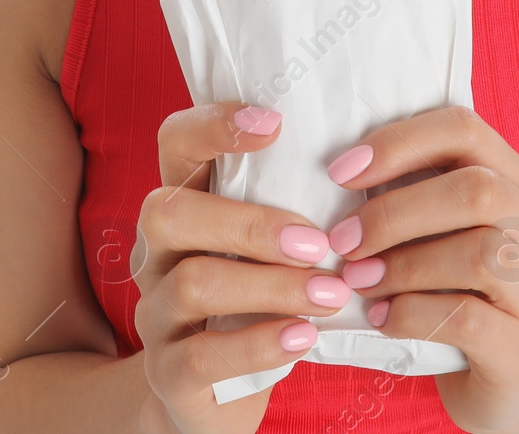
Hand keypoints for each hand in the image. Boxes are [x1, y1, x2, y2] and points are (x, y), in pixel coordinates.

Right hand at [134, 102, 351, 433]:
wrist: (217, 394)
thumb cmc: (258, 298)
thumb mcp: (266, 245)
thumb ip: (288, 201)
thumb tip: (363, 158)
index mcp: (181, 201)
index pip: (174, 141)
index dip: (214, 125)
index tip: (276, 125)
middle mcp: (155, 251)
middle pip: (169, 213)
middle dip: (248, 223)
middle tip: (316, 241)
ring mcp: (154, 312)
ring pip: (192, 282)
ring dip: (270, 285)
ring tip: (330, 293)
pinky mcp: (167, 373)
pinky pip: (200, 354)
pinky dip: (259, 343)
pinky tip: (304, 336)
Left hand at [324, 104, 518, 433]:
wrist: (502, 381)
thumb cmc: (457, 290)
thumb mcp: (441, 232)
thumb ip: (413, 191)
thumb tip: (341, 169)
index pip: (465, 129)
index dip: (399, 143)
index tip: (342, 172)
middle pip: (478, 190)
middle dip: (397, 211)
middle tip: (343, 239)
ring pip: (479, 253)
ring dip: (402, 265)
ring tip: (357, 280)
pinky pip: (467, 317)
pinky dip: (411, 312)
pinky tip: (381, 318)